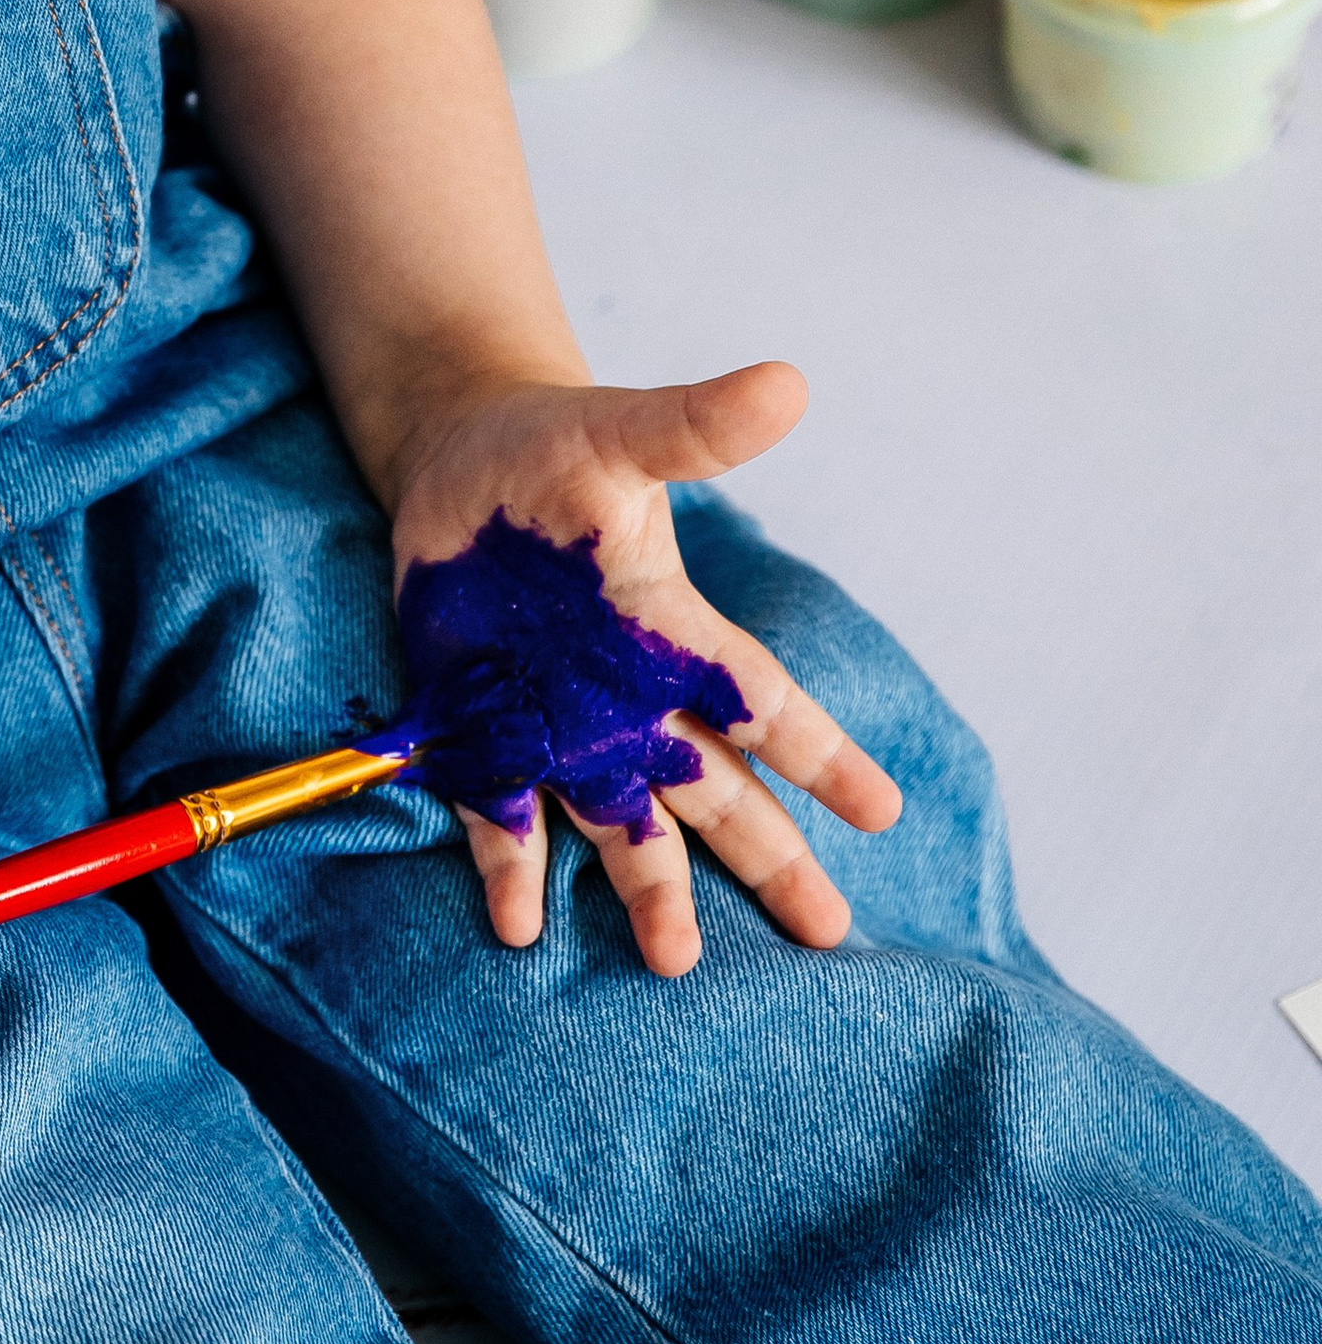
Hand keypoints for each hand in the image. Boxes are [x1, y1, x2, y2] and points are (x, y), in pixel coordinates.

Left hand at [385, 363, 900, 978]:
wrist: (458, 463)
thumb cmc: (554, 446)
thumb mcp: (623, 432)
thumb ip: (698, 426)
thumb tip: (788, 383)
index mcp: (671, 632)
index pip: (763, 703)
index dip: (821, 754)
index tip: (885, 810)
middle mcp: (629, 697)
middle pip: (713, 791)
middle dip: (770, 859)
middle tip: (829, 933)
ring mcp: (559, 725)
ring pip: (621, 826)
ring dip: (650, 891)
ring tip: (677, 961)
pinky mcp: (483, 734)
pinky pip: (502, 818)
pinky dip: (511, 873)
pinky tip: (519, 930)